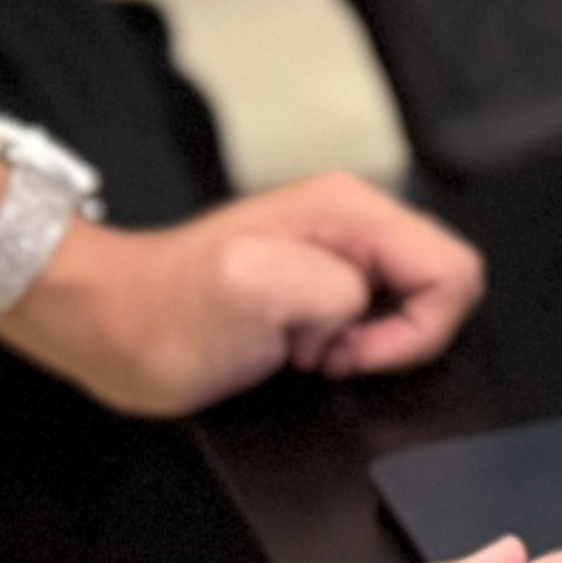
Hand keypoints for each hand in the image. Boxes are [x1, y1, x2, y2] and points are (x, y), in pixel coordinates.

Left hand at [0, 169, 485, 417]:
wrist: (109, 326)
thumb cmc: (163, 314)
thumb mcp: (250, 289)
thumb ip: (331, 288)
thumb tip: (361, 307)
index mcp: (348, 209)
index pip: (452, 267)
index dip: (418, 327)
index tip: (353, 351)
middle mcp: (351, 221)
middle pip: (442, 286)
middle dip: (400, 338)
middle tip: (329, 352)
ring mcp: (337, 253)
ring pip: (415, 307)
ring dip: (376, 346)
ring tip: (312, 352)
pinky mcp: (320, 286)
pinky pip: (378, 321)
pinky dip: (355, 350)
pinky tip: (306, 354)